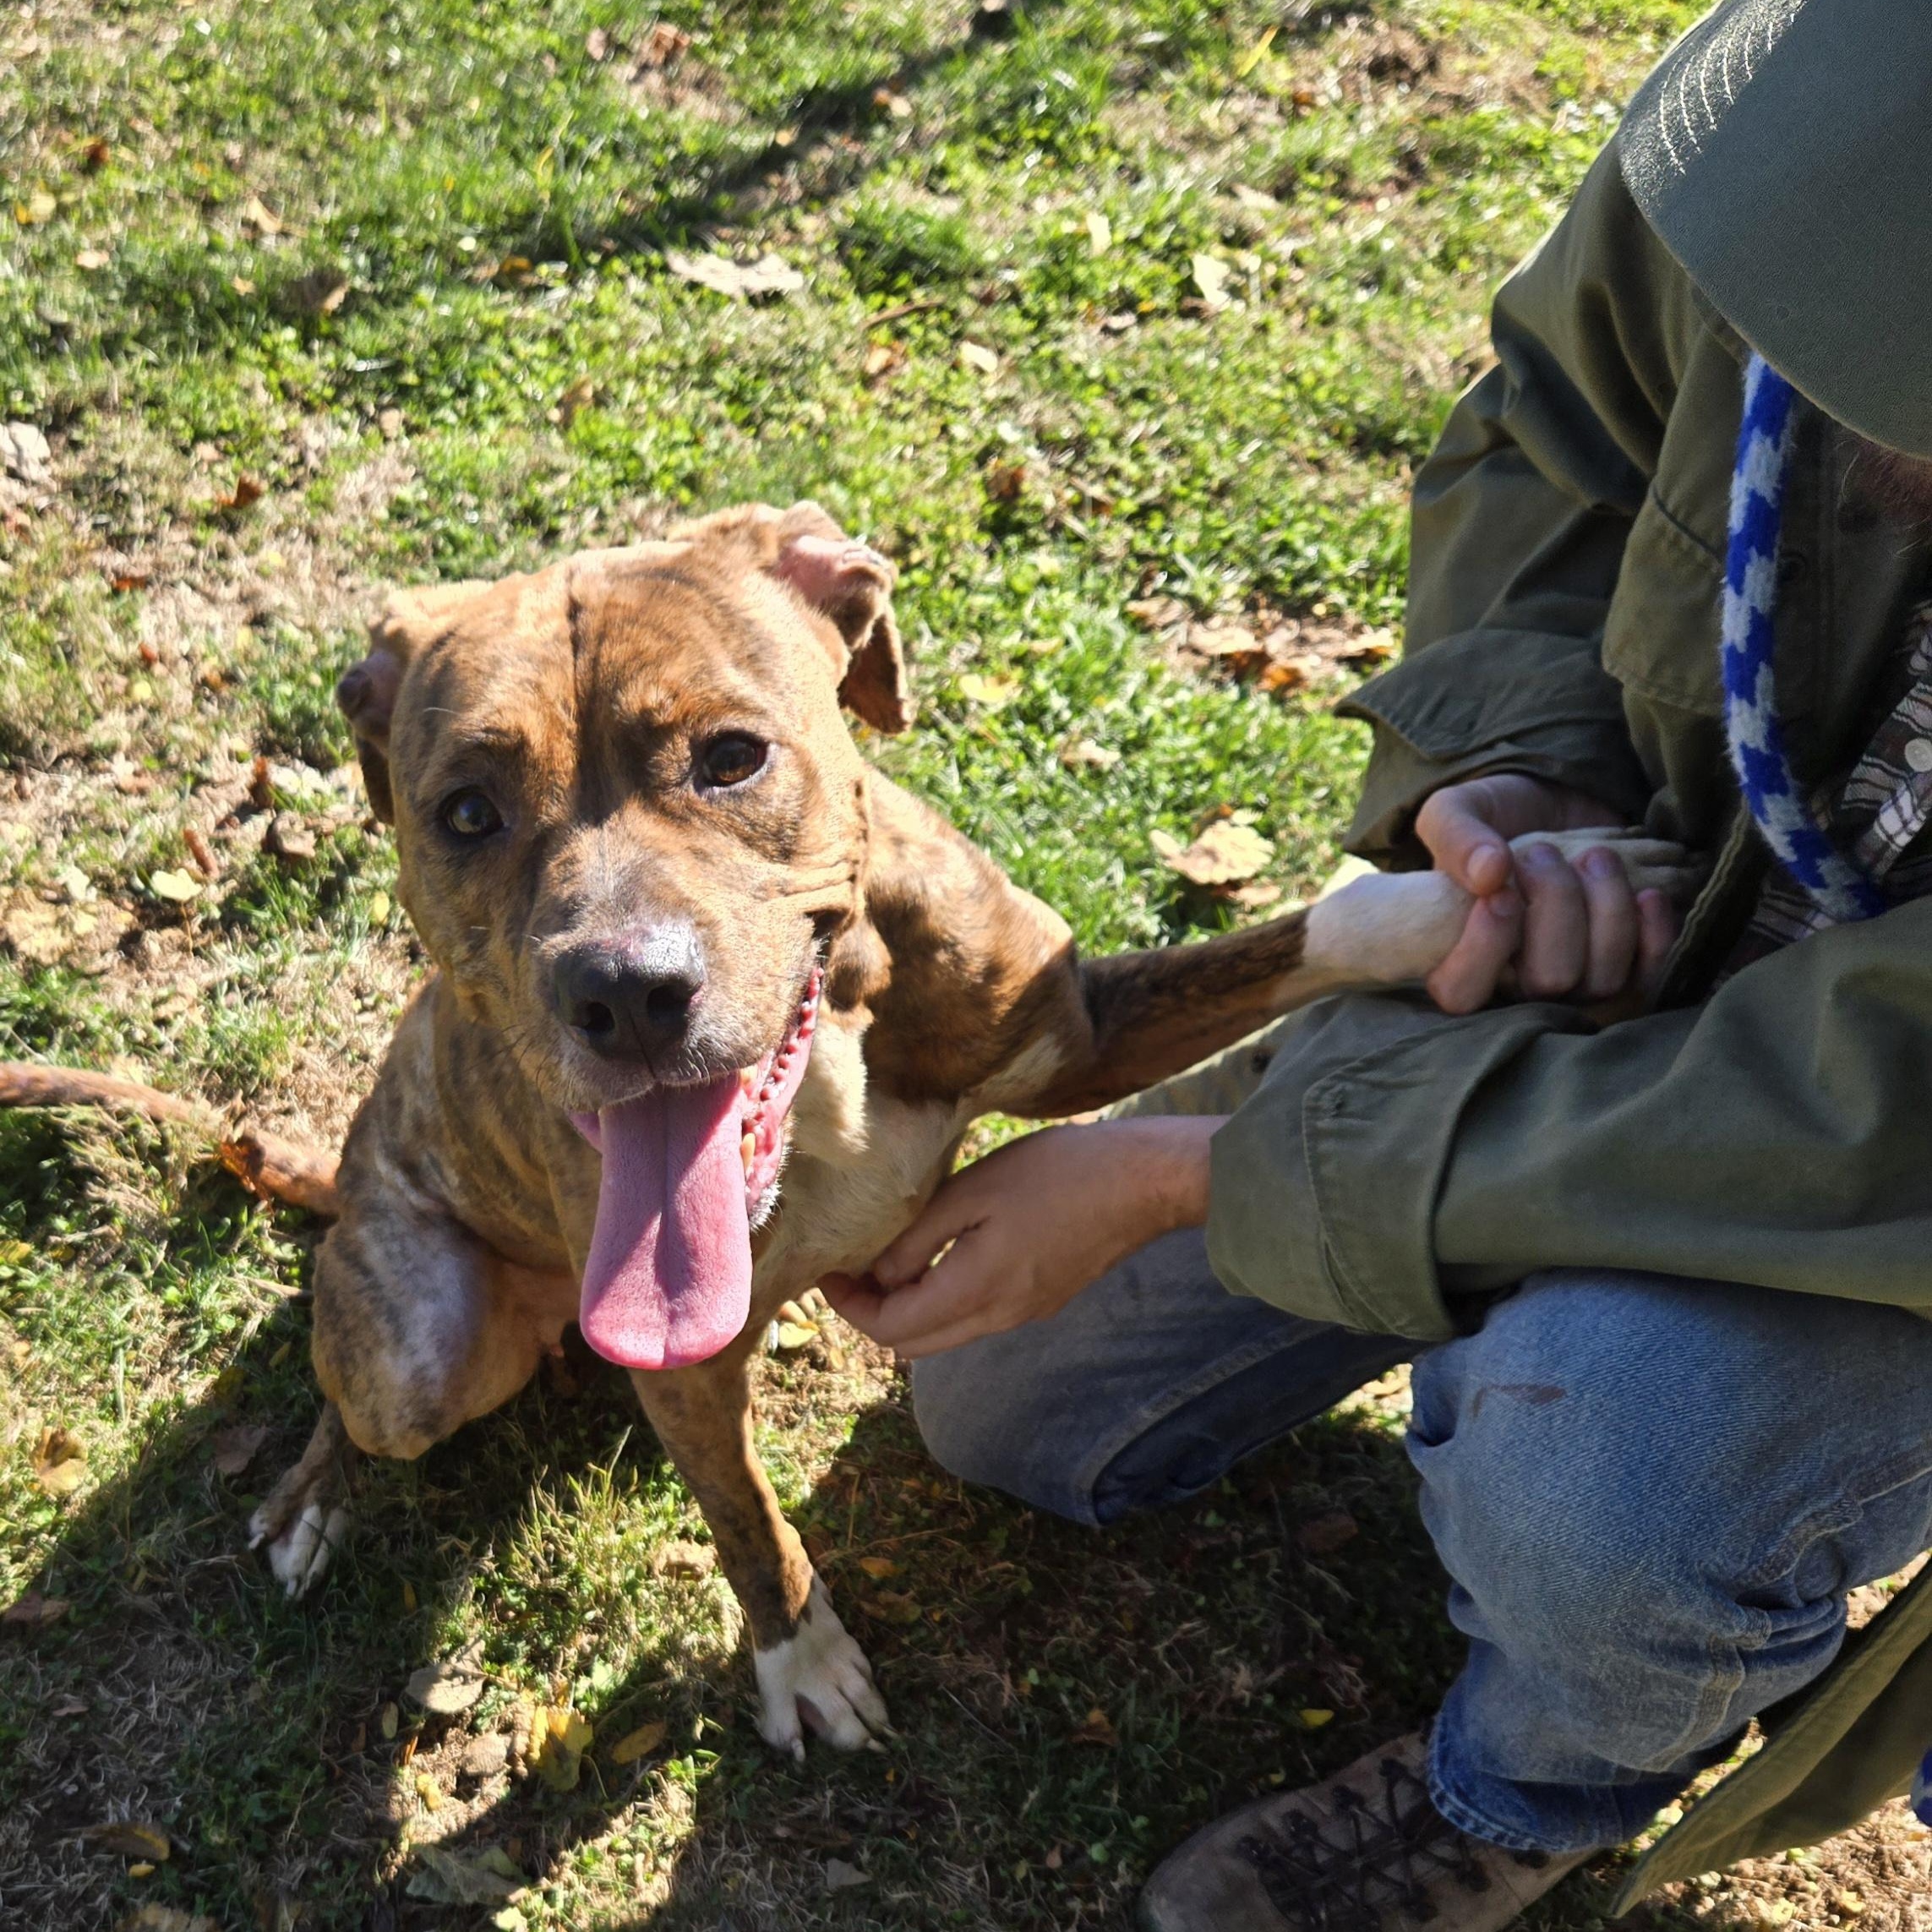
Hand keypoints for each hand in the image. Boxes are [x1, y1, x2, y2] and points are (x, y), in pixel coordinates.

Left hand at [821, 1115, 1222, 1359]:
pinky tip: (940, 1252)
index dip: (849, 1305)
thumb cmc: (1059, 1173)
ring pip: (945, 1334)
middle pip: (913, 1344)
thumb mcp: (974, 1190)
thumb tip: (878, 1275)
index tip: (829, 1267)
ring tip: (889, 1255)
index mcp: (976, 1291)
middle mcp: (998, 1318)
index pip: (891, 1329)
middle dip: (873, 1311)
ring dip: (909, 1306)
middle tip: (850, 1264)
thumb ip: (918, 1238)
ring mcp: (1023, 1314)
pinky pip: (976, 1317)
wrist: (1143, 1183)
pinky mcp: (1042, 1300)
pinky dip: (943, 1298)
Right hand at [1415, 773, 1678, 1014]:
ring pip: (1602, 980)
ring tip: (1595, 857)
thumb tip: (1489, 874)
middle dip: (1557, 907)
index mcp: (1461, 957)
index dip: (1483, 951)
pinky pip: (1649, 977)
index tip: (1501, 894)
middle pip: (1547, 982)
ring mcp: (1575, 984)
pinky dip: (1653, 931)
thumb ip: (1456, 836)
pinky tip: (1645, 893)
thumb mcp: (1455, 811)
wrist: (1556, 806)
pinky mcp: (1625, 971)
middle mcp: (1517, 984)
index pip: (1462, 992)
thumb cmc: (1495, 819)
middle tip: (1543, 853)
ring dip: (1607, 907)